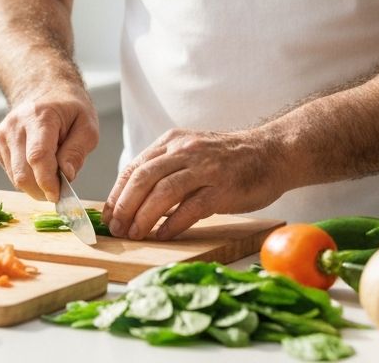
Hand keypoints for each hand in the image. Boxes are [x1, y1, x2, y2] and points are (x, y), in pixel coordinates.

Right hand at [0, 89, 98, 202]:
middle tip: (59, 189)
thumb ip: (77, 151)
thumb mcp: (87, 125)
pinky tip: (38, 165)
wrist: (45, 89)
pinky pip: (11, 173)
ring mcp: (3, 134)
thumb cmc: (69, 108)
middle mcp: (15, 125)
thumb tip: (67, 175)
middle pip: (23, 173)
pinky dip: (27, 178)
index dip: (47, 182)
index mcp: (39, 116)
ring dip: (35, 186)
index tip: (59, 195)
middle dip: (42, 190)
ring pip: (15, 177)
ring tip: (52, 172)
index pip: (37, 156)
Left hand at [102, 127, 287, 239]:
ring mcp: (204, 168)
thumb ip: (165, 168)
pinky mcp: (223, 187)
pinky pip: (192, 207)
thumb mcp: (190, 152)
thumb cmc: (228, 159)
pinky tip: (163, 235)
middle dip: (125, 206)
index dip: (118, 193)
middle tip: (117, 228)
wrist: (271, 153)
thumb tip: (134, 196)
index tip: (108, 215)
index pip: (135, 167)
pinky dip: (173, 223)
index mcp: (172, 142)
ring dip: (144, 216)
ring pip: (163, 192)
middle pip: (144, 178)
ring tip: (135, 234)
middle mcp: (184, 151)